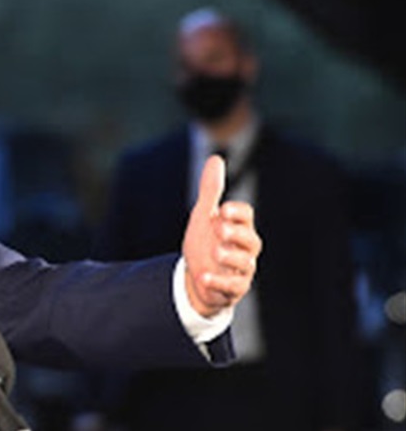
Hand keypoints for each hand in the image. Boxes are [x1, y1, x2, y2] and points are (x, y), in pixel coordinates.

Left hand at [181, 154, 262, 316]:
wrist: (196, 277)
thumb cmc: (205, 242)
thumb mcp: (204, 215)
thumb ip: (211, 190)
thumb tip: (216, 158)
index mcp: (239, 228)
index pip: (247, 216)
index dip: (238, 213)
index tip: (223, 209)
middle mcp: (244, 249)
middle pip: (251, 240)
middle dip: (237, 234)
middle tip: (220, 228)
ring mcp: (240, 270)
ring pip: (246, 264)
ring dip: (230, 257)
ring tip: (215, 252)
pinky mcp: (233, 289)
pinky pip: (232, 287)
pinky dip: (218, 282)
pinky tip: (202, 277)